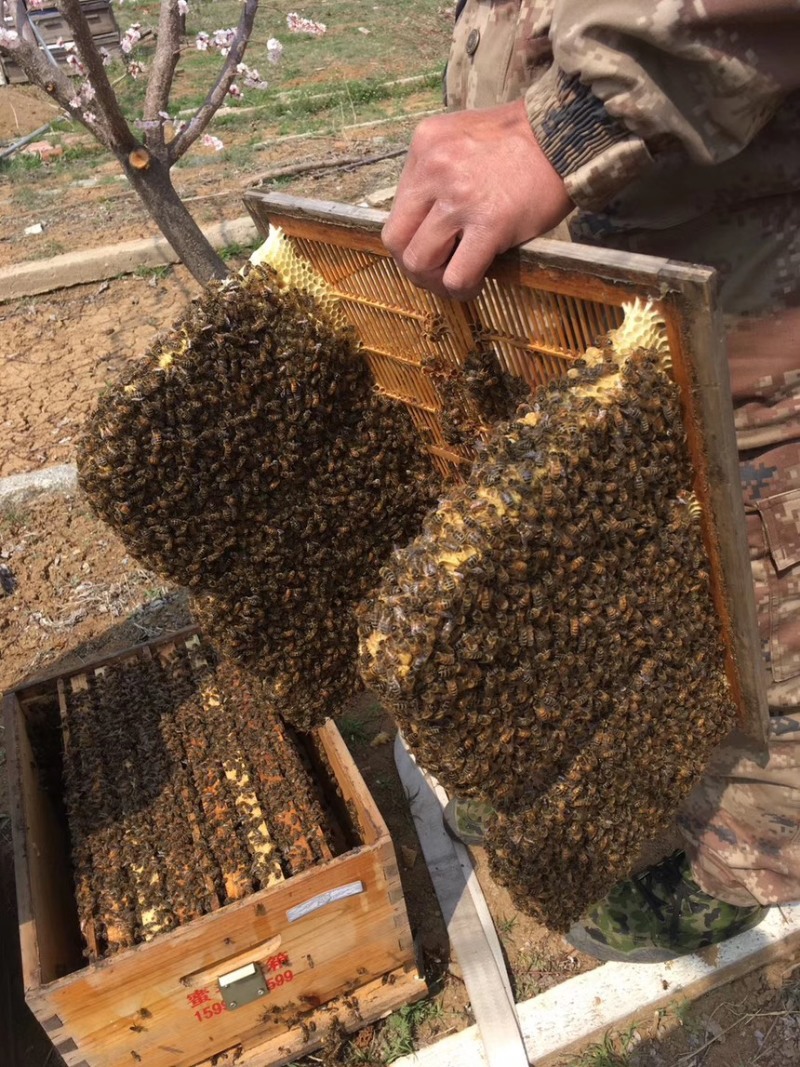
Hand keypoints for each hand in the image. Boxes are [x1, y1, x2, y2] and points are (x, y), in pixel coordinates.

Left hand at [382, 99, 572, 300]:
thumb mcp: (464, 137)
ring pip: (420, 262)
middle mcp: (434, 169)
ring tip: (458, 279)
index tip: (433, 246)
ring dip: (436, 281)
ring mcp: (459, 198)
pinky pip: (457, 276)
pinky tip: (478, 283)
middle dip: (414, 265)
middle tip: (437, 272)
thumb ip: (438, 171)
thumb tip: (427, 220)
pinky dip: (462, 289)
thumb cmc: (522, 140)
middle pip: (397, 240)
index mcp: (425, 147)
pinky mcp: (489, 224)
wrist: (567, 135)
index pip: (397, 209)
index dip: (411, 237)